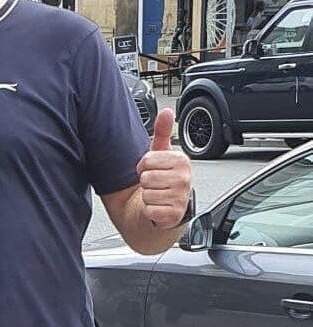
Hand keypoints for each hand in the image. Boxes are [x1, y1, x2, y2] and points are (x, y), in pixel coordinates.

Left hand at [136, 109, 191, 228]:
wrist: (162, 212)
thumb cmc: (160, 182)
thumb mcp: (160, 155)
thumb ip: (162, 132)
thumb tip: (167, 111)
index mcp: (181, 161)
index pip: (147, 160)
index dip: (142, 167)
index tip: (150, 171)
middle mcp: (184, 178)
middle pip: (147, 177)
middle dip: (144, 183)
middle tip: (152, 186)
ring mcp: (181, 197)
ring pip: (147, 193)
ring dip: (146, 197)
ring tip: (155, 196)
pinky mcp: (175, 215)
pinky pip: (150, 209)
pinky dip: (149, 211)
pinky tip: (156, 208)